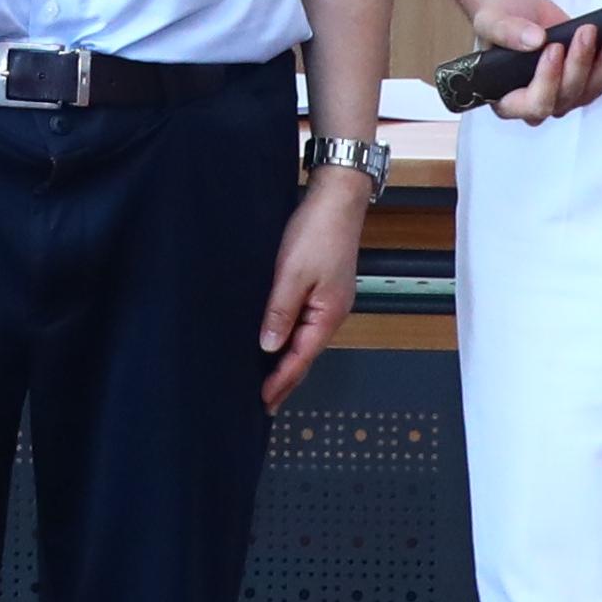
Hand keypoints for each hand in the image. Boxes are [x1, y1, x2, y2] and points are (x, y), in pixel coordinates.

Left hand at [257, 177, 367, 407]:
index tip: (264, 400)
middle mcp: (332, 313)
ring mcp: (329, 301)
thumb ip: (281, 311)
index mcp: (328, 314)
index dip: (281, 381)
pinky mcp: (323, 289)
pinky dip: (291, 339)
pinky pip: (305, 323)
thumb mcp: (292, 273)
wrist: (337, 199)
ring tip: (269, 380)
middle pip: (306, 354)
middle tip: (266, 403)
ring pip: (306, 340)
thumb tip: (270, 346)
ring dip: (288, 361)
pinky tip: (279, 341)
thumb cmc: (318, 232)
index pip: (301, 358)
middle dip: (286, 379)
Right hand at [472, 0, 601, 123]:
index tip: (554, 48)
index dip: (547, 80)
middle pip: (566, 97)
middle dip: (579, 64)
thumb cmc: (500, 21)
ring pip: (589, 91)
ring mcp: (562, 92)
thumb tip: (534, 40)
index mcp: (508, 98)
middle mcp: (537, 101)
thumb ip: (508, 32)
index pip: (533, 104)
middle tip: (584, 34)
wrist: (517, 10)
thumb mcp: (492, 22)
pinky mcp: (582, 79)